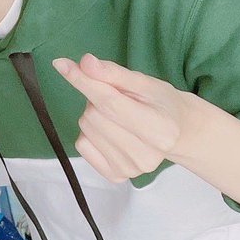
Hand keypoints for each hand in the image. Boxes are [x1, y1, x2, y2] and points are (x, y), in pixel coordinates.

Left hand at [53, 53, 198, 181]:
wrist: (176, 132)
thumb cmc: (161, 103)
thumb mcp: (144, 82)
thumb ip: (113, 73)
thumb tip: (84, 63)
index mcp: (160, 130)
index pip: (110, 102)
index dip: (84, 81)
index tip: (62, 65)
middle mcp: (146, 156)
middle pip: (94, 116)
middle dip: (96, 100)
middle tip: (116, 98)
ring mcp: (130, 169)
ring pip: (85, 129)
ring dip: (93, 115)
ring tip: (116, 115)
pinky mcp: (115, 176)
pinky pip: (81, 145)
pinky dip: (89, 133)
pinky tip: (109, 131)